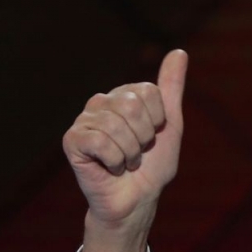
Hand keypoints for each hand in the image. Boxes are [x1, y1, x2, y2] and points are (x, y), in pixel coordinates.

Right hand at [63, 50, 187, 251]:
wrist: (138, 200)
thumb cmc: (153, 165)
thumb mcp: (170, 125)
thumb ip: (171, 88)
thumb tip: (179, 51)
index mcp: (124, 96)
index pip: (148, 92)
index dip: (158, 120)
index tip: (153, 137)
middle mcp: (101, 103)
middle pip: (132, 105)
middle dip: (144, 137)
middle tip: (139, 152)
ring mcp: (84, 121)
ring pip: (117, 125)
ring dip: (130, 153)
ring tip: (126, 162)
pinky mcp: (72, 141)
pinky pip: (100, 142)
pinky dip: (114, 161)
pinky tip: (110, 168)